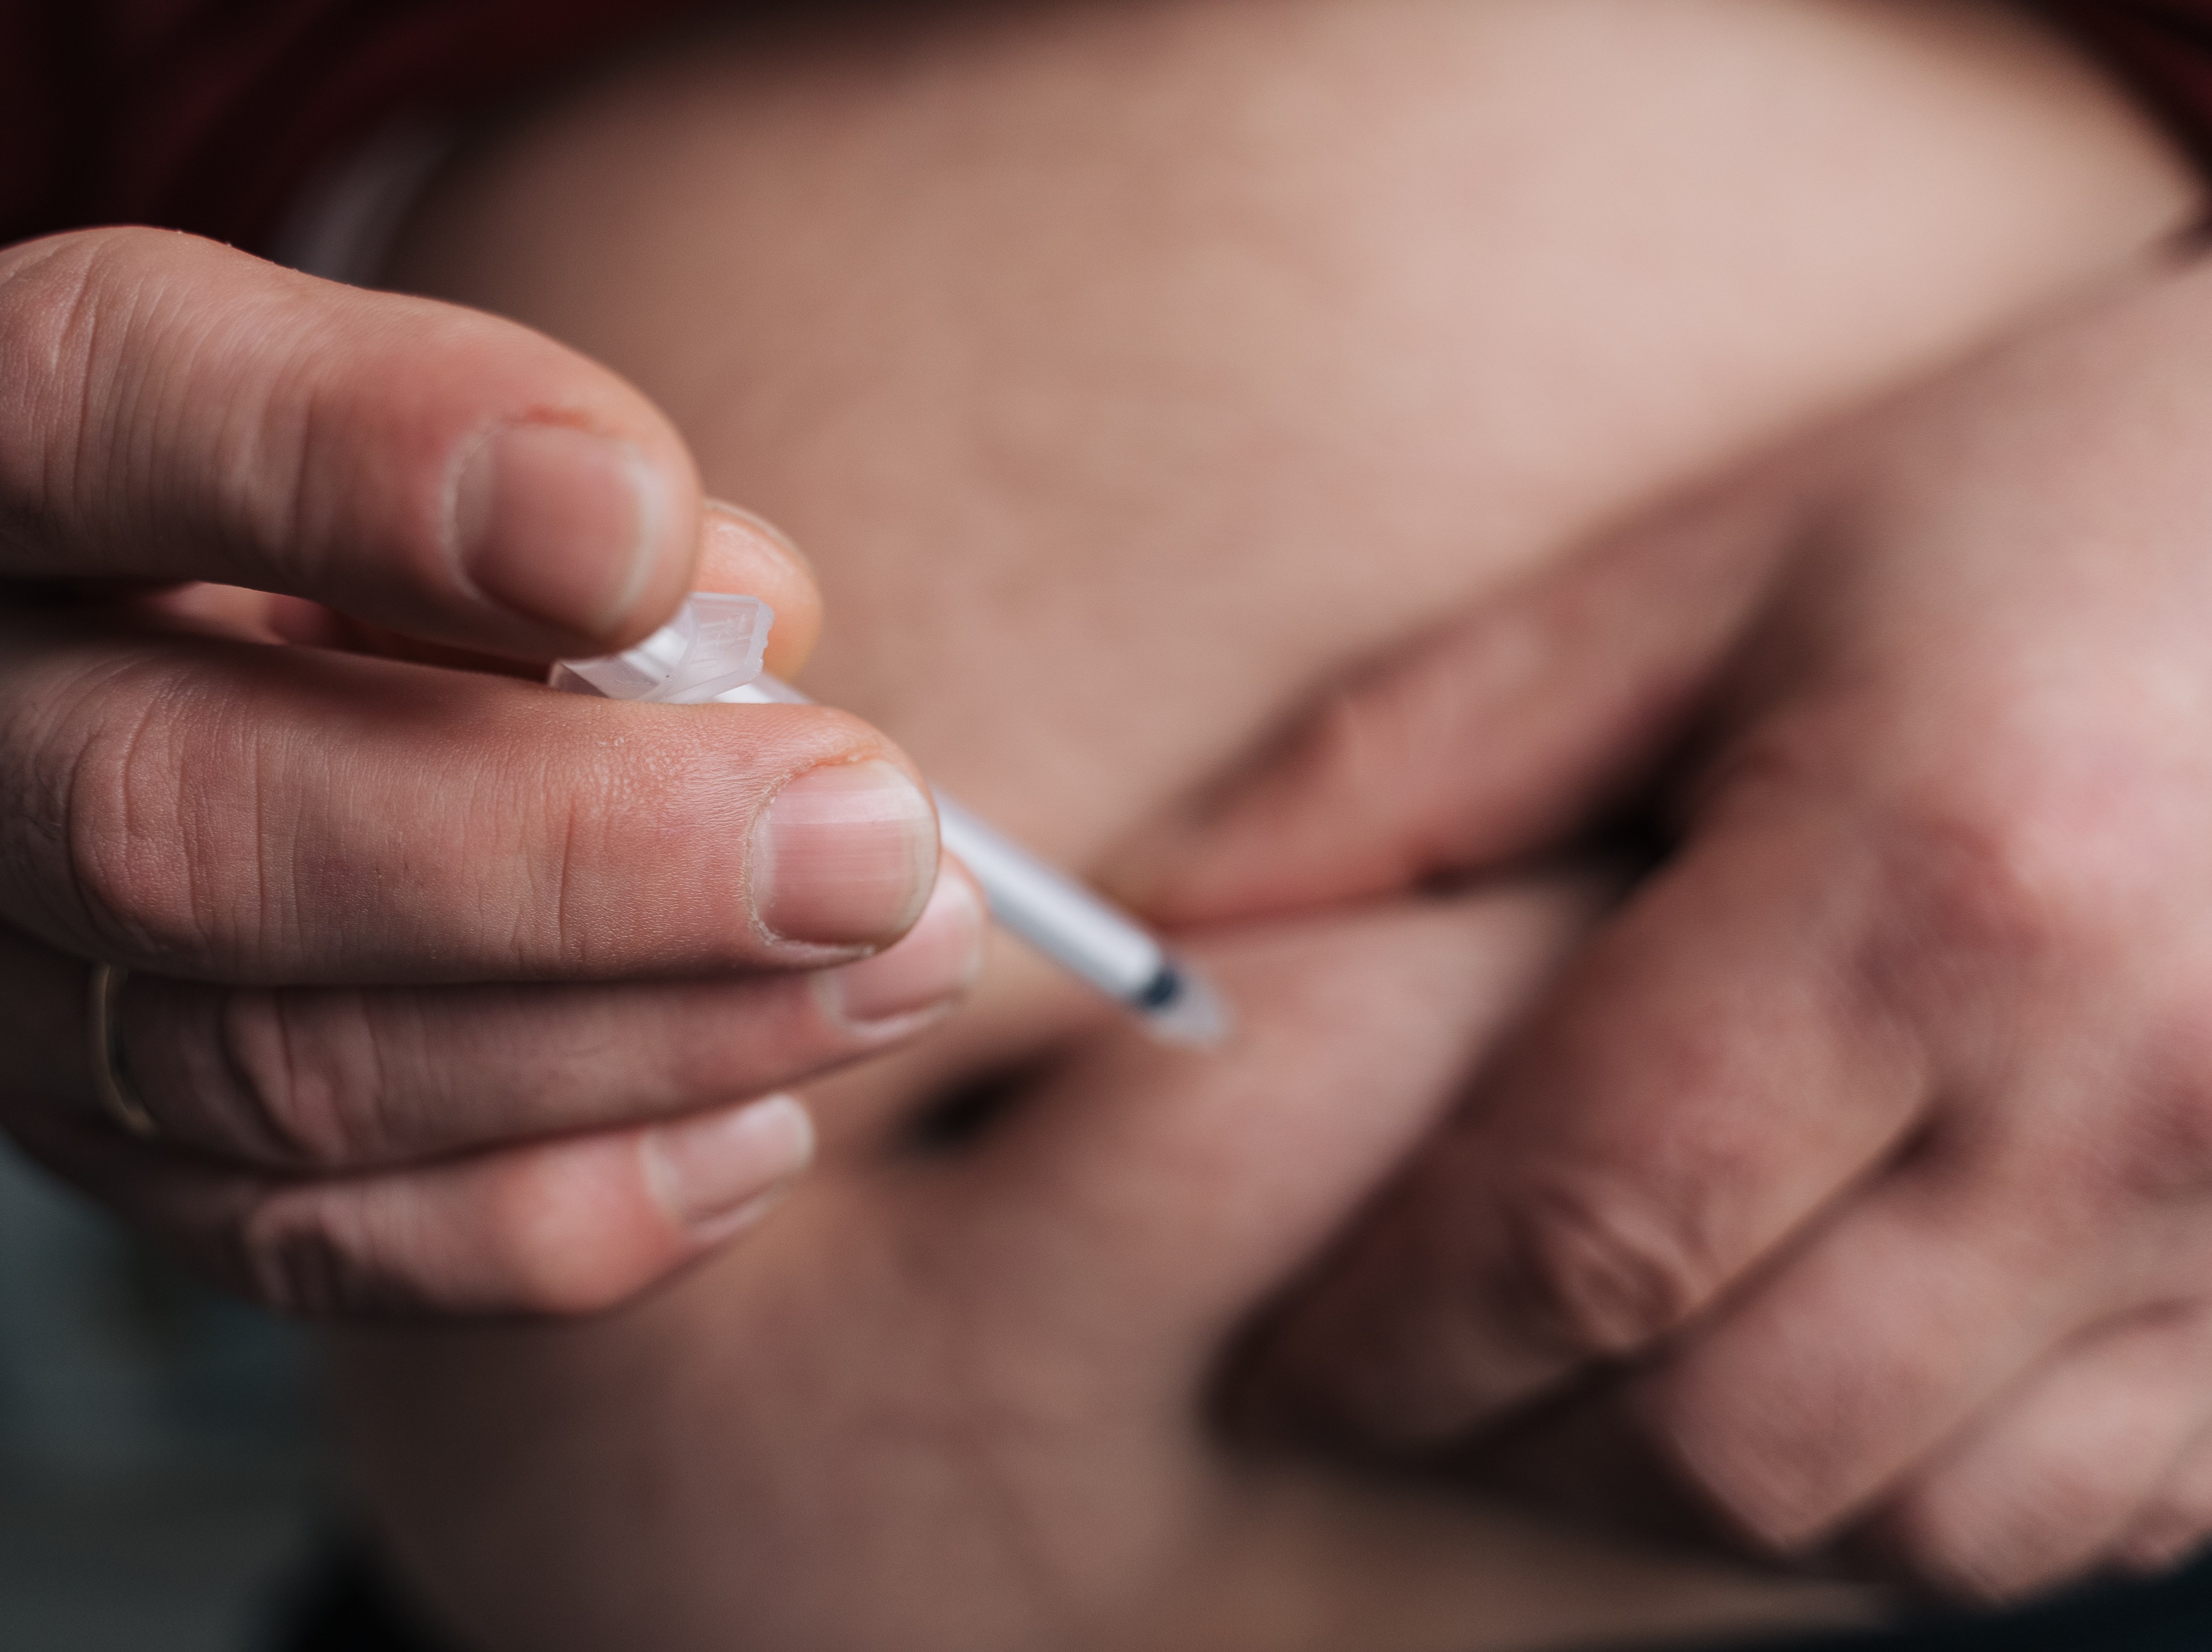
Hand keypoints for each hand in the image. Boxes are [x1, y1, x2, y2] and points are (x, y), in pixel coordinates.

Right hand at [0, 228, 982, 1317]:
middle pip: (166, 817)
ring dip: (620, 1037)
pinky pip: (305, 1245)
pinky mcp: (77, 1153)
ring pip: (263, 1067)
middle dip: (561, 849)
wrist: (166, 650)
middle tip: (862, 836)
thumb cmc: (336, 501)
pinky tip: (755, 1128)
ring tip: (884, 967)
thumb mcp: (415, 418)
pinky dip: (556, 1212)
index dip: (357, 464)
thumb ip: (552, 489)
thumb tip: (744, 640)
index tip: (645, 528)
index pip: (78, 414)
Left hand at [1121, 254, 2211, 1598]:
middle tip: (1403, 1387)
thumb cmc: (2063, 498)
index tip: (1277, 1370)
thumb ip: (1416, 757)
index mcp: (1941, 889)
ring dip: (1709, 1497)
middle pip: (1731, 1435)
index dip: (1386, 1348)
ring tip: (1591, 1391)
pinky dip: (1930, 1497)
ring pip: (1922, 1527)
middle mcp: (2136, 1093)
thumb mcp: (1723, 568)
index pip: (1577, 1233)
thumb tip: (1159, 928)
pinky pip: (2116, 1515)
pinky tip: (1825, 1383)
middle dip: (1513, 1447)